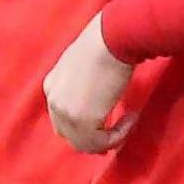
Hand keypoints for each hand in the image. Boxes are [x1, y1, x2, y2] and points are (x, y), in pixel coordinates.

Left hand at [44, 14, 138, 153]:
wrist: (112, 39)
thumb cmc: (106, 46)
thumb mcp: (85, 67)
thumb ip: (84, 88)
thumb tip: (98, 106)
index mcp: (52, 86)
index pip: (61, 119)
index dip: (84, 129)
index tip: (107, 128)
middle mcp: (53, 101)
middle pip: (69, 135)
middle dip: (93, 140)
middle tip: (117, 137)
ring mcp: (65, 112)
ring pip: (84, 144)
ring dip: (109, 139)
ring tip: (128, 122)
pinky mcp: (81, 121)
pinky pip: (100, 143)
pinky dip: (118, 136)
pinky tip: (131, 117)